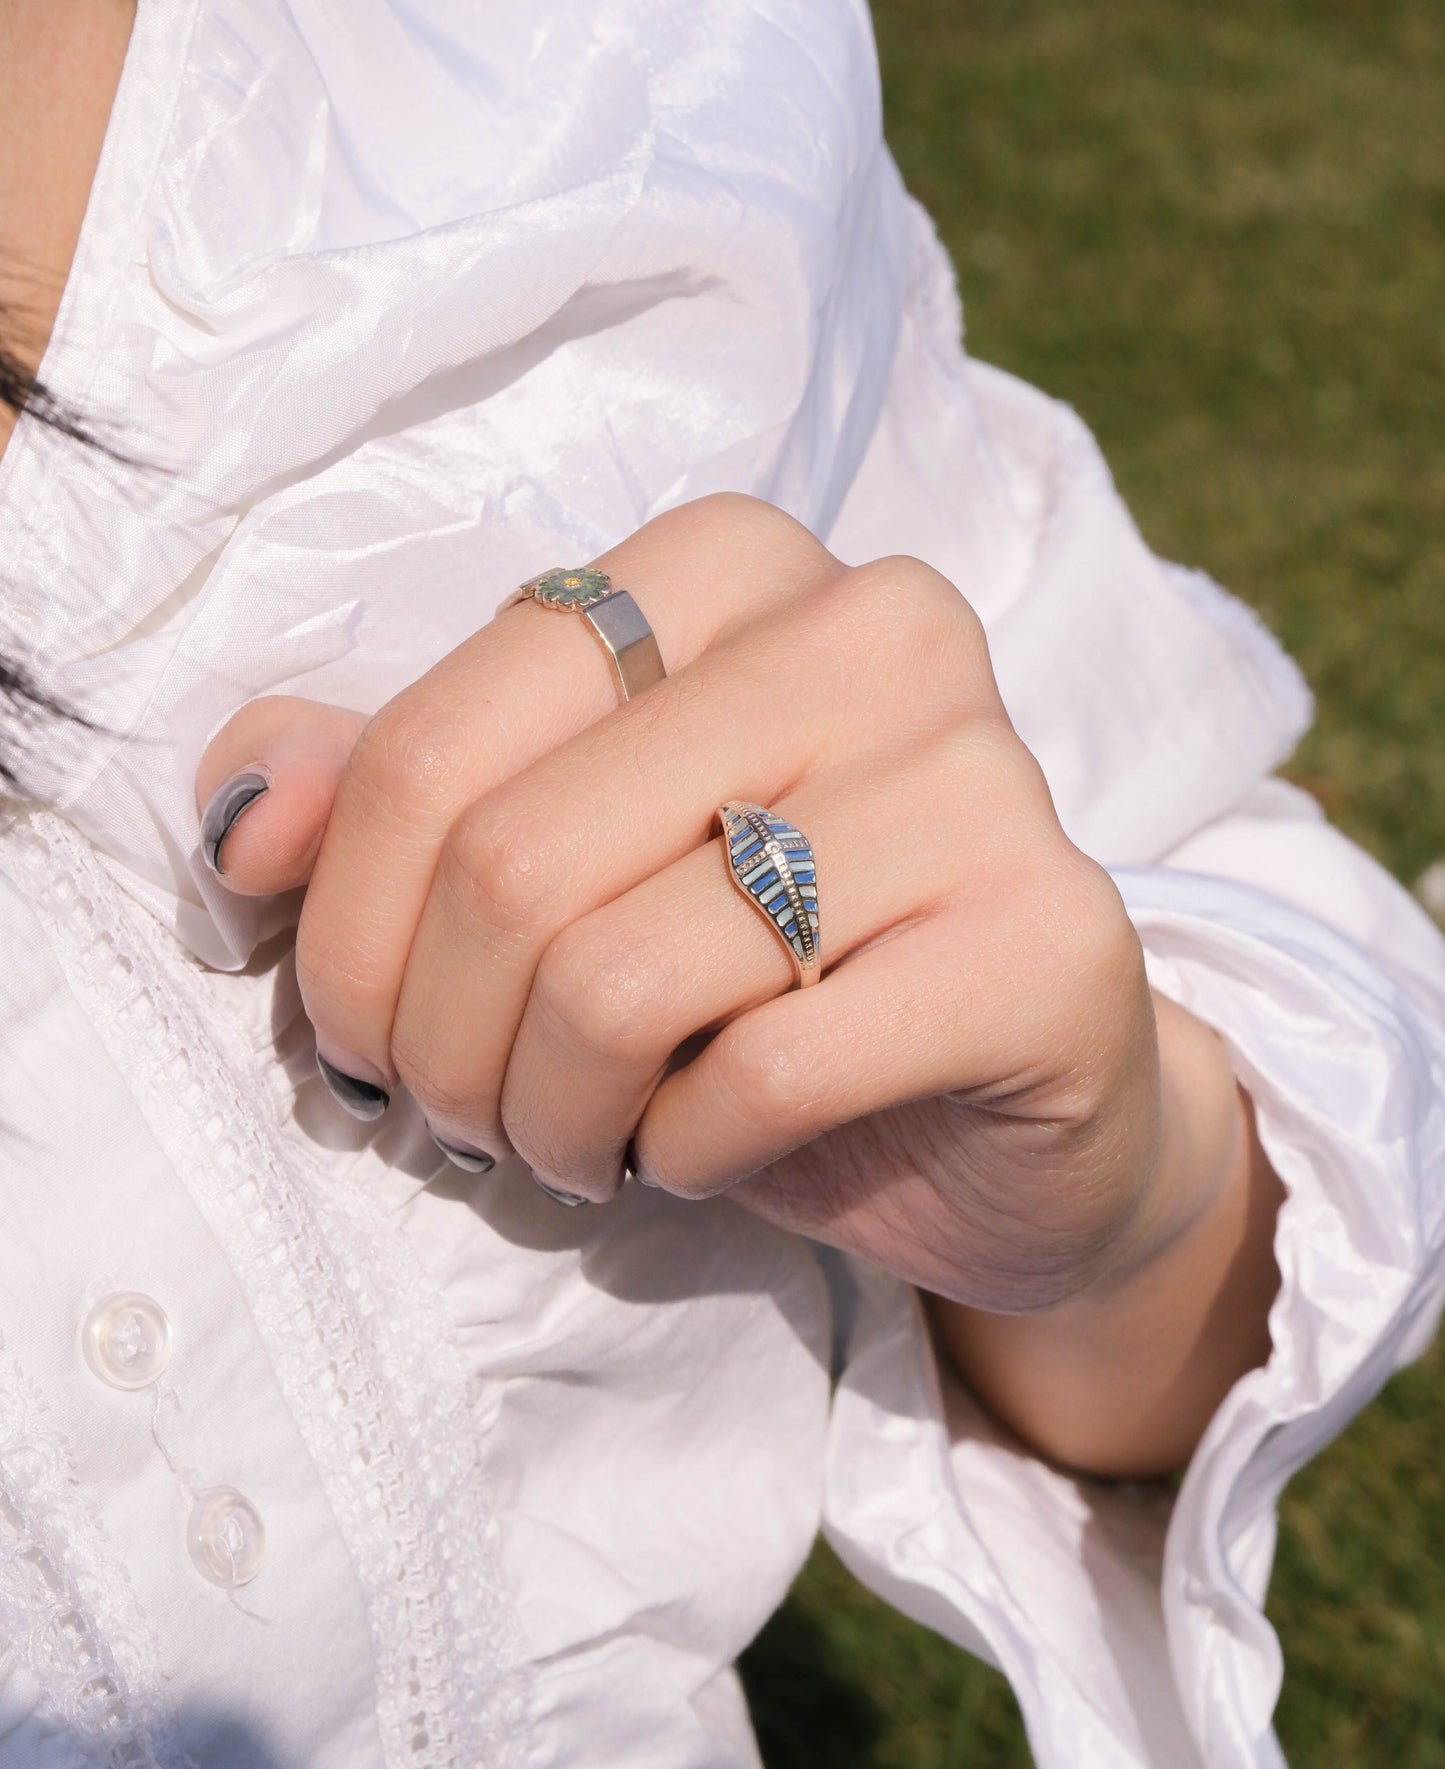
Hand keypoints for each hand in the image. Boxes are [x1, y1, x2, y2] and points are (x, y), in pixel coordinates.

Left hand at [198, 495, 1277, 1468]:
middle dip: (440, 1047)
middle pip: (512, 864)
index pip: (435, 743)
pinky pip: (763, 1073)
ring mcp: (979, 778)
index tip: (364, 1038)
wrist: (1012, 1106)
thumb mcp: (561, 867)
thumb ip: (394, 797)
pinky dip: (684, 1153)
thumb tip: (249, 816)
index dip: (346, 929)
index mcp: (731, 565)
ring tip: (575, 1146)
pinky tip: (702, 1153)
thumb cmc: (760, 979)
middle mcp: (872, 627)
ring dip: (549, 1116)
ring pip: (620, 980)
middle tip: (463, 1121)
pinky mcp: (1045, 943)